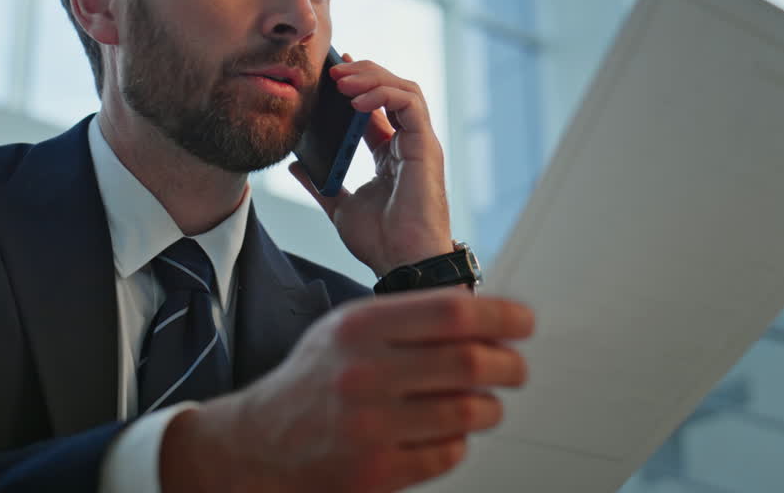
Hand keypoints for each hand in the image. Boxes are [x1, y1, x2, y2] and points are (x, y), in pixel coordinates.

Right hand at [160, 290, 533, 492]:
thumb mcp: (346, 328)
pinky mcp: (377, 471)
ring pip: (469, 411)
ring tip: (483, 403)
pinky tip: (447, 432)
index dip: (502, 317)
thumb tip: (486, 316)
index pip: (452, 312)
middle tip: (515, 368)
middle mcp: (364, 373)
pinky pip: (450, 452)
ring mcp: (371, 426)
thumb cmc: (315, 380)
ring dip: (489, 407)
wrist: (259, 444)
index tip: (525, 323)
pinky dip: (460, 440)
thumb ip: (407, 318)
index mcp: (359, 327)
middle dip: (509, 366)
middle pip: (470, 362)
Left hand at [290, 55, 450, 275]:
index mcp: (389, 154)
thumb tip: (297, 165)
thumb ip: (320, 185)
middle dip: (363, 73)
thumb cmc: (381, 241)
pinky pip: (410, 103)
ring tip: (342, 79)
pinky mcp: (426, 146)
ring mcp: (419, 143)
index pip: (376, 106)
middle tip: (333, 69)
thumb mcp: (340, 207)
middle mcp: (407, 143)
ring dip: (372, 77)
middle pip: (391, 90)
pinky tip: (357, 100)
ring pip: (404, 89)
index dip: (357, 84)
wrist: (402, 263)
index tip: (332, 71)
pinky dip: (384, 93)